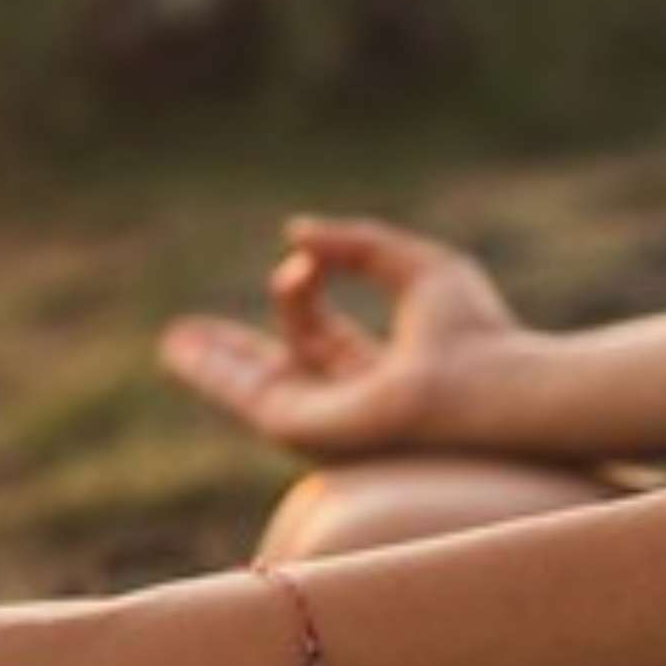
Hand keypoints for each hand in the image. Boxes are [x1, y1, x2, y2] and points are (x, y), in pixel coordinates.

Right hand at [156, 212, 529, 462]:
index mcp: (384, 376)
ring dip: (212, 367)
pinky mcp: (305, 431)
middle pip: (280, 378)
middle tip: (189, 336)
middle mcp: (351, 408)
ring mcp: (328, 425)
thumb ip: (358, 244)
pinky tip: (186, 344)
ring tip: (172, 342)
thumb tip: (296, 233)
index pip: (323, 338)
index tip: (303, 259)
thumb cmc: (477, 335)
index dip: (299, 293)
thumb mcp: (416, 269)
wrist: (493, 387)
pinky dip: (217, 368)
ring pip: (256, 392)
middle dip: (234, 356)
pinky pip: (248, 398)